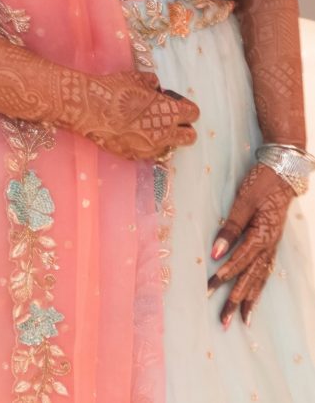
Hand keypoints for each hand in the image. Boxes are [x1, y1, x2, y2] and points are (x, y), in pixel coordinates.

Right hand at [61, 68, 198, 160]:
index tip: (177, 104)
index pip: (193, 113)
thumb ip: (152, 84)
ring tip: (148, 126)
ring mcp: (150, 148)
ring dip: (165, 137)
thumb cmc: (115, 89)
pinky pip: (149, 152)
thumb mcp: (137, 78)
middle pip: (189, 137)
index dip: (187, 107)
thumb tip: (156, 88)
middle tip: (170, 119)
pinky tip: (132, 132)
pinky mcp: (135, 156)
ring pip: (169, 147)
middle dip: (184, 128)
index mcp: (169, 112)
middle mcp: (165, 133)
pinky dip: (147, 144)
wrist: (90, 109)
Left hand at [207, 163, 293, 326]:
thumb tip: (215, 252)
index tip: (211, 285)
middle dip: (237, 299)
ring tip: (240, 320)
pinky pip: (265, 271)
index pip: (241, 260)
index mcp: (262, 235)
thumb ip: (231, 227)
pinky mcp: (271, 244)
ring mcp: (272, 246)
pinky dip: (258, 287)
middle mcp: (269, 246)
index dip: (226, 273)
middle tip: (224, 321)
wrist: (282, 173)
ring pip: (260, 278)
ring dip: (249, 299)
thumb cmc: (261, 183)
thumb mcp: (244, 201)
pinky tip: (252, 298)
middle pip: (251, 277)